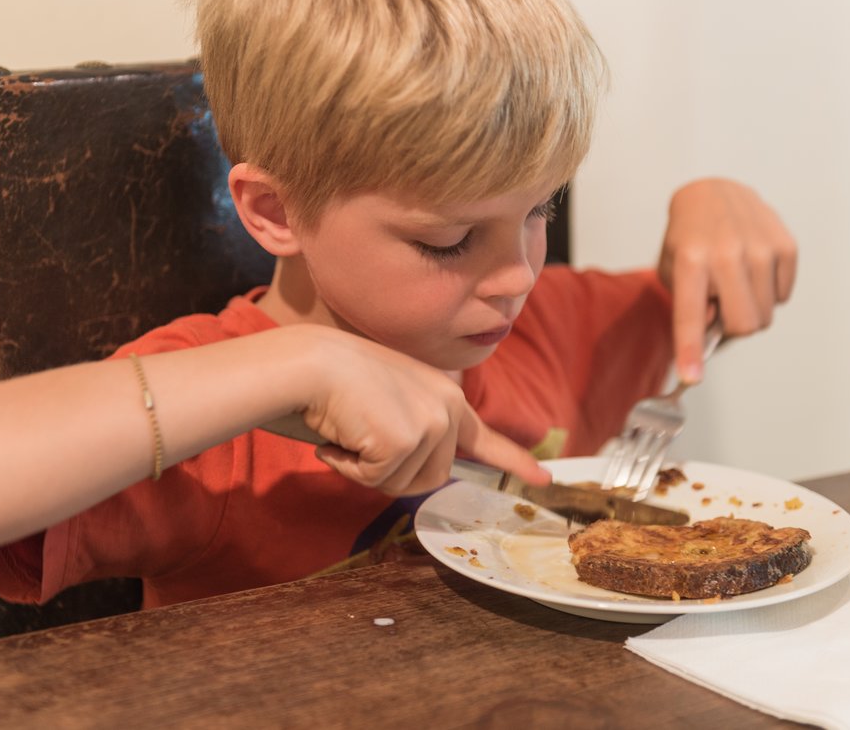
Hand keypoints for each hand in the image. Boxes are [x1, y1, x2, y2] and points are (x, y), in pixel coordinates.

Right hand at [294, 329, 550, 495]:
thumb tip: (427, 468)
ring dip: (367, 470)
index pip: (484, 437)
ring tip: (349, 429)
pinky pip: (376, 481)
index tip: (542, 479)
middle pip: (430, 479)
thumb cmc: (332, 383)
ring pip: (403, 485)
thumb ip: (413, 431)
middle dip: (388, 472)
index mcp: (444, 395)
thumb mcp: (388, 402)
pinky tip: (338, 435)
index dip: (513, 461)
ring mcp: (431, 422)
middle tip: (359, 438)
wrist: (307, 363)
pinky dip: (349, 467)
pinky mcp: (407, 440)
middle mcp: (447, 406)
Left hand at [657, 178, 796, 382]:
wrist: (713, 192)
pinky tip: (752, 269)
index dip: (691, 350)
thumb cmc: (689, 237)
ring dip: (750, 308)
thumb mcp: (672, 268)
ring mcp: (760, 248)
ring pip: (766, 315)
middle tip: (721, 308)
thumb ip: (689, 304)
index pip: (690, 315)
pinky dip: (768, 292)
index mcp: (690, 261)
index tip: (692, 376)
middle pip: (744, 325)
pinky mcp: (785, 245)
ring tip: (734, 281)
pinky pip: (784, 296)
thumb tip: (715, 331)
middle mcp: (726, 253)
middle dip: (733, 328)